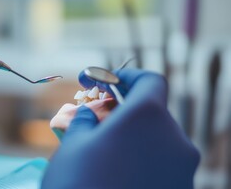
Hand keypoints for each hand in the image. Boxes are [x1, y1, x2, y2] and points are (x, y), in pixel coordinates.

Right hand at [42, 69, 199, 188]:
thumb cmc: (78, 182)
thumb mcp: (73, 143)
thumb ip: (84, 120)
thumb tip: (89, 114)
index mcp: (147, 116)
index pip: (150, 80)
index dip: (128, 76)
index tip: (109, 81)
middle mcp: (174, 139)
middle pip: (154, 112)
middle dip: (127, 111)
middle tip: (98, 119)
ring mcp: (182, 169)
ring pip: (159, 140)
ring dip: (135, 138)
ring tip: (105, 152)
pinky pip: (163, 165)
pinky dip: (144, 160)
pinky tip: (120, 174)